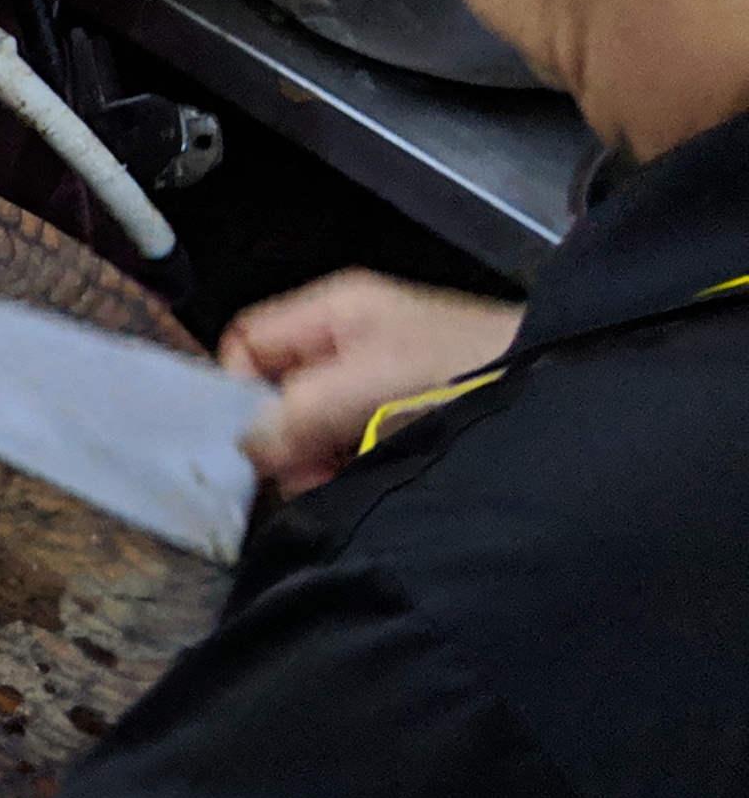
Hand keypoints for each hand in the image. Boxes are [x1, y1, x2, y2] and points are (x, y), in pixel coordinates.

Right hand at [219, 271, 519, 491]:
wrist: (561, 389)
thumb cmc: (457, 375)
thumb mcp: (365, 387)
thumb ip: (294, 414)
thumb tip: (243, 446)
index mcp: (333, 311)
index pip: (247, 342)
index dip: (236, 390)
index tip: (253, 445)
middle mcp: (351, 337)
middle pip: (280, 388)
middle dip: (284, 437)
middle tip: (306, 480)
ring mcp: (384, 375)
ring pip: (317, 421)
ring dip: (320, 458)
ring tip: (343, 486)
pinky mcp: (413, 410)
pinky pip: (357, 438)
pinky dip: (354, 464)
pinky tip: (371, 484)